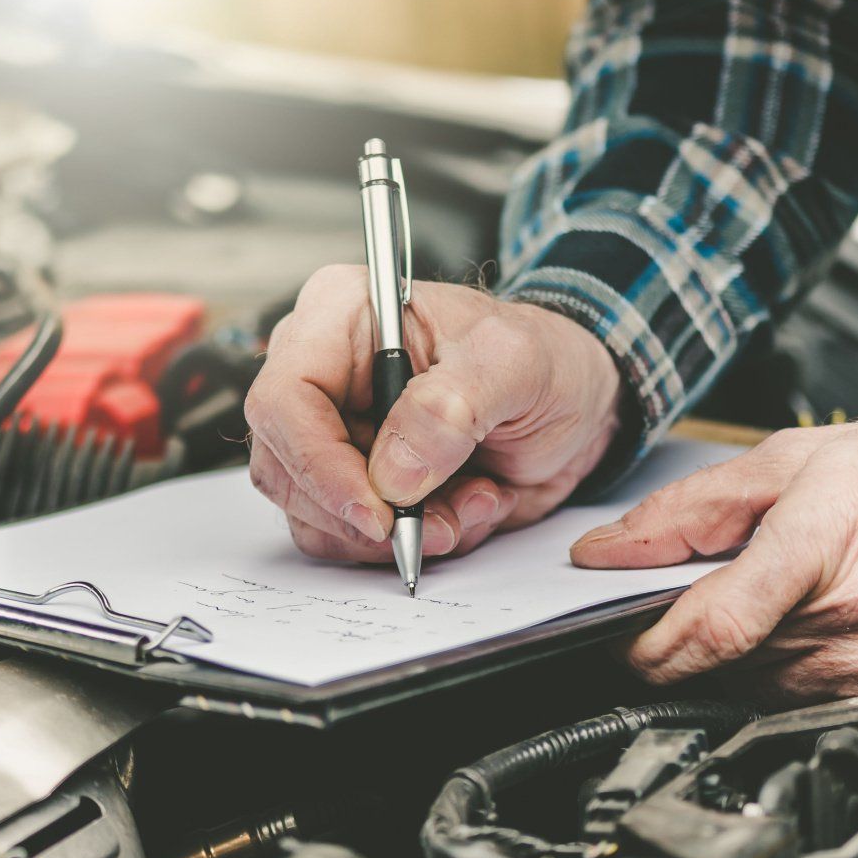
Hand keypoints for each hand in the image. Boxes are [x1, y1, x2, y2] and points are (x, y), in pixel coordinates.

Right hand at [245, 265, 622, 560]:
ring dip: (396, 533)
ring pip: (313, 514)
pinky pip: (349, 536)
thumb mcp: (516, 363)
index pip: (283, 400)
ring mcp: (333, 433)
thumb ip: (452, 407)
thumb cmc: (542, 359)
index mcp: (342, 316)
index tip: (377, 511)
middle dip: (364, 514)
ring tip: (470, 502)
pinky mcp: (354, 480)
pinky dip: (409, 541)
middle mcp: (323, 375)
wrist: (573, 401)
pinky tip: (463, 505)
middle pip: (285, 469)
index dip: (318, 466)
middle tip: (439, 522)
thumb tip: (393, 472)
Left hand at [569, 414, 857, 699]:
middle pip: (727, 666)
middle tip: (713, 600)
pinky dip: (802, 682)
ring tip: (784, 606)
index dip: (648, 646)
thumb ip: (690, 509)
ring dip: (749, 663)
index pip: (709, 627)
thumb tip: (611, 550)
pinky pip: (824, 710)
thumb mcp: (792, 460)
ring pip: (768, 695)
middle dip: (696, 643)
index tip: (624, 642)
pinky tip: (826, 635)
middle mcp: (853, 620)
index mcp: (817, 549)